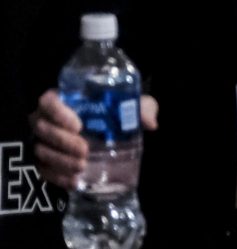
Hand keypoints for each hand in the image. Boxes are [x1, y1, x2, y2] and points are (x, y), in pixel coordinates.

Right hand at [29, 90, 158, 189]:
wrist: (107, 131)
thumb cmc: (115, 112)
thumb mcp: (131, 106)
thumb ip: (143, 108)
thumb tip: (151, 122)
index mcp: (64, 99)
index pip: (49, 101)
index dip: (58, 113)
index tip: (79, 125)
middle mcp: (46, 119)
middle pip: (43, 128)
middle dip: (63, 141)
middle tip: (85, 150)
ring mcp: (42, 141)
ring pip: (40, 151)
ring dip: (60, 160)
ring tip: (82, 166)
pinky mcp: (44, 161)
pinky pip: (43, 170)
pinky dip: (57, 177)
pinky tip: (74, 181)